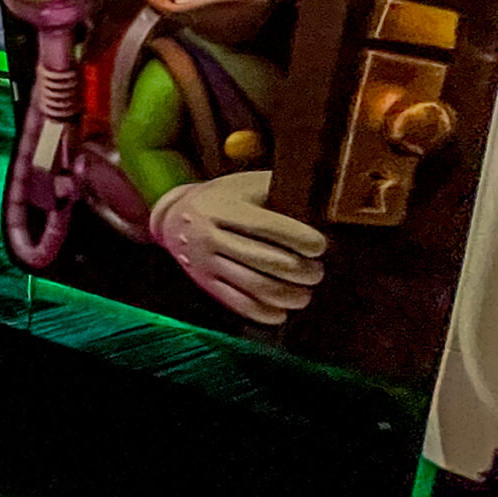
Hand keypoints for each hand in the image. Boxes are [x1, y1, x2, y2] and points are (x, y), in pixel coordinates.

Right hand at [149, 170, 326, 324]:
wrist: (174, 217)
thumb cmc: (223, 198)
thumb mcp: (246, 184)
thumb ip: (279, 189)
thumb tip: (323, 203)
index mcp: (222, 207)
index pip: (268, 227)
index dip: (301, 239)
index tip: (319, 246)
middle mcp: (208, 235)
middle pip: (266, 261)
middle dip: (302, 271)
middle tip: (316, 272)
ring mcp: (203, 261)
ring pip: (255, 286)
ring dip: (289, 295)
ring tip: (304, 293)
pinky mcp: (203, 282)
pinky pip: (237, 303)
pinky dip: (265, 312)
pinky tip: (282, 311)